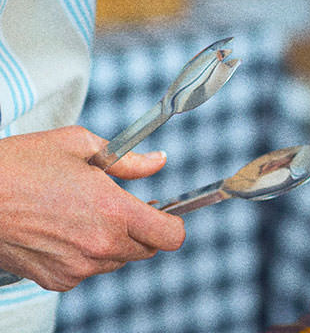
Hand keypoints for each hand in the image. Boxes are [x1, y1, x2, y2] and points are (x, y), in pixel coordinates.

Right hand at [0, 126, 184, 290]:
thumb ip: (128, 160)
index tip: (162, 211)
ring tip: (84, 213)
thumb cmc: (21, 165)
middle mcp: (99, 246)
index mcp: (114, 212)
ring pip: (116, 261)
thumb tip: (158, 162)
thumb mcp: (81, 145)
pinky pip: (86, 270)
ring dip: (112, 241)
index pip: (170, 236)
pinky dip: (83, 254)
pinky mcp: (55, 280)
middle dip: (141, 229)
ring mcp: (77, 267)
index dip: (172, 222)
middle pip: (146, 250)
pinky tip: (63, 230)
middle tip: (120, 205)